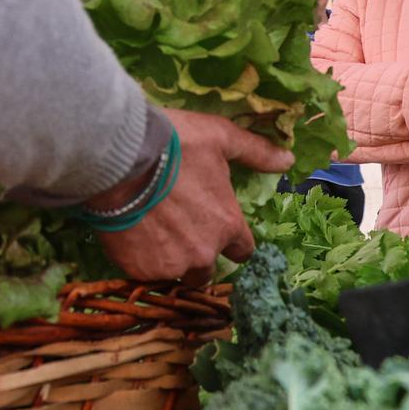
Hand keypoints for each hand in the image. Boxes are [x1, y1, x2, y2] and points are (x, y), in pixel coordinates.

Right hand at [94, 108, 292, 286]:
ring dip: (167, 258)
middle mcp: (203, 253)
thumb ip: (255, 152)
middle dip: (196, 254)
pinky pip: (143, 272)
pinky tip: (129, 232)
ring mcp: (169, 264)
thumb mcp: (220, 137)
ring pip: (174, 272)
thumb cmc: (175, 144)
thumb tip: (289, 161)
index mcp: (227, 225)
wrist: (119, 157)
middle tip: (176, 229)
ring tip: (150, 230)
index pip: (243, 251)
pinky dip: (139, 257)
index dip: (230, 240)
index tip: (214, 227)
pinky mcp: (137, 269)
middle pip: (206, 270)